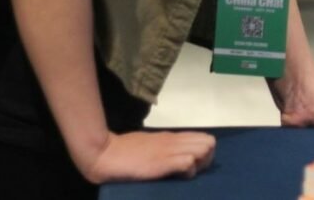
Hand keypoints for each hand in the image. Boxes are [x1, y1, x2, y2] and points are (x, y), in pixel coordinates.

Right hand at [79, 130, 215, 183]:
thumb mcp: (150, 144)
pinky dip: (188, 171)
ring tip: (185, 173)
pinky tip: (178, 177)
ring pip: (203, 150)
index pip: (204, 138)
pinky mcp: (162, 163)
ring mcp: (169, 151)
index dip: (205, 152)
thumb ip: (165, 147)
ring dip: (200, 164)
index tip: (196, 164)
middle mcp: (174, 141)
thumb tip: (178, 156)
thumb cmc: (124, 151)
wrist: (105, 154)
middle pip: (209, 143)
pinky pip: (188, 163)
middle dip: (207, 158)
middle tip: (193, 170)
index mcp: (172, 137)